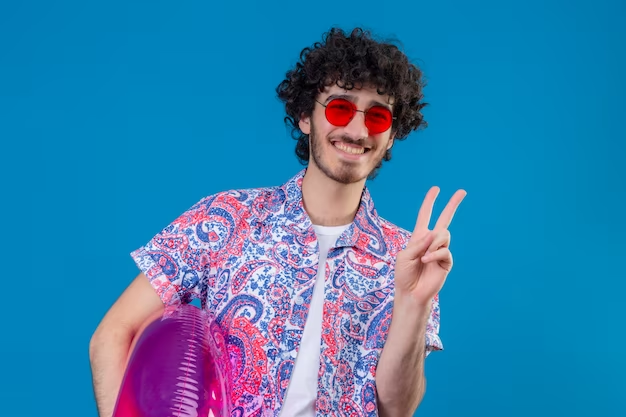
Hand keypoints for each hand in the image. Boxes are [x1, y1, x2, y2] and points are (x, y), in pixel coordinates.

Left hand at [394, 186, 466, 305]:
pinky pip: (445, 250)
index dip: (430, 202)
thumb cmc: (404, 274)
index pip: (425, 215)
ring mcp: (440, 250)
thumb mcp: (404, 255)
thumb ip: (418, 243)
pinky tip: (426, 261)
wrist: (411, 292)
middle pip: (445, 219)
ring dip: (433, 243)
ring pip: (444, 235)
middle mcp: (431, 241)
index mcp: (419, 237)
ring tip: (424, 256)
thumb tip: (433, 234)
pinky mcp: (446, 262)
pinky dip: (435, 254)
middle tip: (462, 191)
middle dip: (453, 204)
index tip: (436, 189)